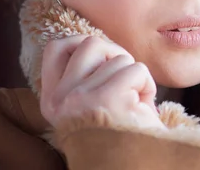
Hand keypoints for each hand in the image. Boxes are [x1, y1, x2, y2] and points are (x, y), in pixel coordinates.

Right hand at [40, 35, 163, 129]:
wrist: (131, 166)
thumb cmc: (118, 135)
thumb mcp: (88, 105)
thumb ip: (84, 76)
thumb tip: (98, 42)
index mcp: (52, 101)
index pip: (56, 48)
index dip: (82, 44)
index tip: (100, 61)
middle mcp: (61, 99)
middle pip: (92, 43)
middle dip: (115, 55)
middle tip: (124, 82)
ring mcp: (82, 98)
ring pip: (119, 57)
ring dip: (134, 76)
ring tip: (133, 102)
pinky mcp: (108, 99)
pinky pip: (137, 70)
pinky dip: (148, 85)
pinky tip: (143, 108)